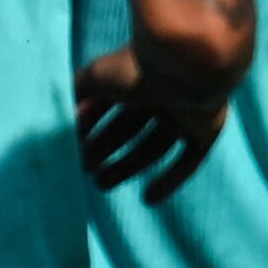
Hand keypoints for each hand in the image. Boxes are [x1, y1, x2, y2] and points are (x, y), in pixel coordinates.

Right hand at [74, 46, 230, 200]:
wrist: (187, 67)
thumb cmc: (138, 68)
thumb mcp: (96, 77)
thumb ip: (76, 92)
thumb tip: (59, 114)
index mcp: (135, 76)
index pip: (107, 106)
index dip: (88, 128)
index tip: (69, 147)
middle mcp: (160, 94)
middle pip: (129, 129)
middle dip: (104, 150)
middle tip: (84, 171)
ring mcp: (185, 113)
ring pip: (154, 147)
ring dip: (127, 166)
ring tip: (101, 185)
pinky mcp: (207, 130)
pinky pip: (189, 160)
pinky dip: (170, 180)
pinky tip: (148, 200)